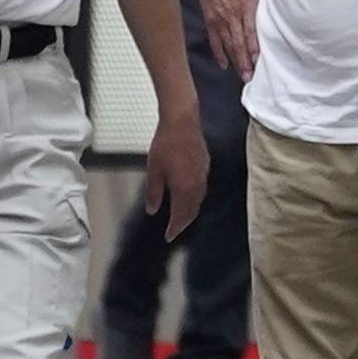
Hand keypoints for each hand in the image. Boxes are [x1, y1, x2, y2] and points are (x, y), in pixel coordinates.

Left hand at [145, 112, 212, 230]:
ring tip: (181, 216)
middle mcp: (196, 184)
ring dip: (190, 211)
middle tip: (174, 230)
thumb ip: (153, 193)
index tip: (168, 237)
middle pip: (192, 211)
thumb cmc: (165, 143)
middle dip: (183, 223)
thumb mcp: (154, 170)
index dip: (174, 229)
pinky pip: (202, 188)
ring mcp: (203, 174)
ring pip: (199, 200)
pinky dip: (195, 197)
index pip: (180, 216)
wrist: (182, 121)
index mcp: (183, 188)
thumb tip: (152, 210)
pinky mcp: (205, 165)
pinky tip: (188, 194)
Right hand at [187, 0, 263, 77]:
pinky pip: (215, 41)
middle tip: (251, 78)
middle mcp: (232, 16)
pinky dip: (219, 54)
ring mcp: (220, 20)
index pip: (251, 32)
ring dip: (236, 62)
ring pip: (228, 45)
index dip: (255, 49)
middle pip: (240, 44)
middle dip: (246, 63)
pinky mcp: (211, 20)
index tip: (260, 63)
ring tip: (242, 76)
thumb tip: (285, 0)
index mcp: (246, 5)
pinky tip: (224, 65)